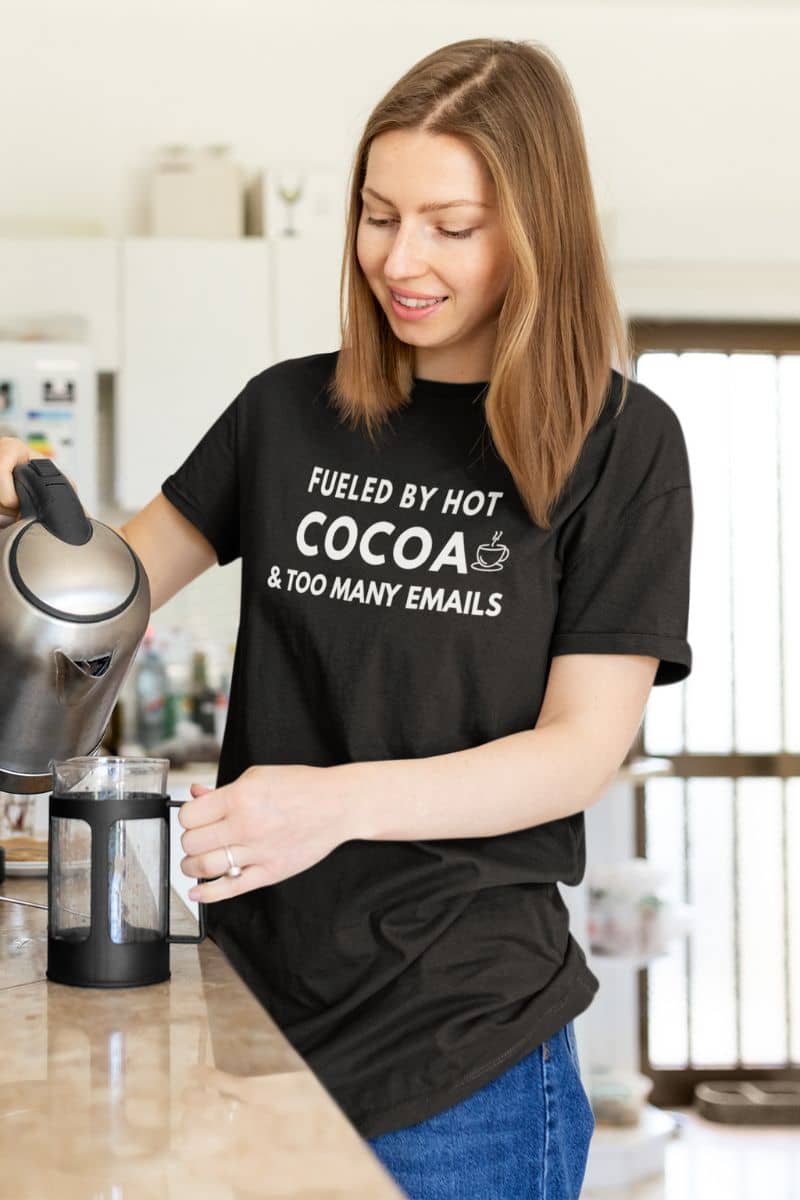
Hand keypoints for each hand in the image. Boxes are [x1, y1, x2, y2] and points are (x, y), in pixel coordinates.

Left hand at [178, 763, 352, 903]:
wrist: (338, 804)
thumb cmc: (301, 787)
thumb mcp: (258, 776)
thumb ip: (223, 790)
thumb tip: (195, 796)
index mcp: (240, 797)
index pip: (189, 815)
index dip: (188, 816)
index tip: (194, 817)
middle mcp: (246, 826)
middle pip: (192, 843)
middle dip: (190, 840)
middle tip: (199, 837)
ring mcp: (258, 852)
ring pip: (204, 867)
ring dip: (191, 866)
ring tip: (195, 861)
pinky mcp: (270, 872)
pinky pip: (231, 888)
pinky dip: (208, 893)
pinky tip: (197, 891)